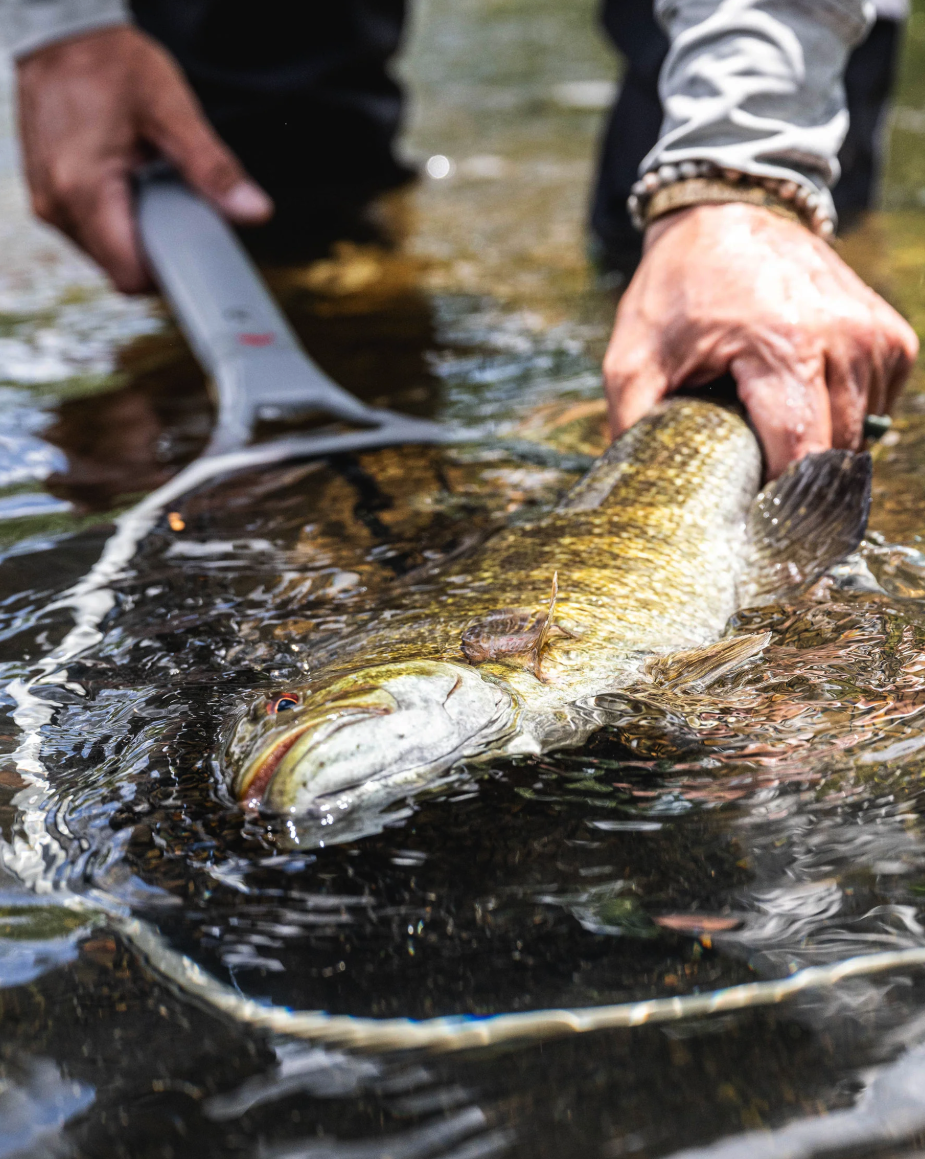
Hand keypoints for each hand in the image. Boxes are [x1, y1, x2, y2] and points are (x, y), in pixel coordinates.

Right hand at [16, 26, 272, 291]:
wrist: (60, 35)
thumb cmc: (109, 63)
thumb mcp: (172, 111)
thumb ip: (213, 169)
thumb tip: (253, 211)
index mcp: (83, 190)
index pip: (132, 276)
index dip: (171, 275)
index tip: (198, 257)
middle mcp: (57, 206)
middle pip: (121, 270)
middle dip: (157, 251)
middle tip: (179, 210)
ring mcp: (49, 204)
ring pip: (107, 255)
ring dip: (137, 235)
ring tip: (149, 188)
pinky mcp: (49, 198)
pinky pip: (92, 233)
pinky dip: (118, 221)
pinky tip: (131, 186)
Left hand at [602, 203, 918, 476]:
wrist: (730, 210)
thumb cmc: (677, 289)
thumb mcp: (632, 359)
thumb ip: (631, 428)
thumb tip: (637, 496)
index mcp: (781, 345)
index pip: (799, 455)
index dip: (775, 500)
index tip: (747, 520)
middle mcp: (841, 337)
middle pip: (833, 454)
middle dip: (795, 484)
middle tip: (753, 489)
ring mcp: (873, 335)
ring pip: (859, 435)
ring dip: (818, 452)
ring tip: (771, 435)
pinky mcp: (890, 336)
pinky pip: (875, 406)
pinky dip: (841, 419)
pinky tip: (802, 403)